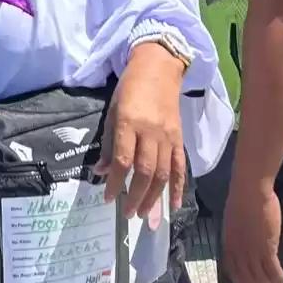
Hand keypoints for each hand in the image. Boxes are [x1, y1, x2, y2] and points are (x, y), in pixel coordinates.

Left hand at [94, 43, 186, 219]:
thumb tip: (102, 172)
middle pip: (145, 171)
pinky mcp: (179, 138)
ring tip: (145, 215)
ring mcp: (168, 136)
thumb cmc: (130, 87)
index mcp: (130, 123)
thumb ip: (108, 142)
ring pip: (163, 173)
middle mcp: (151, 132)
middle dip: (136, 196)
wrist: (159, 67)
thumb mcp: (112, 110)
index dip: (116, 182)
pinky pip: (180, 166)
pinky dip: (178, 188)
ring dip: (154, 197)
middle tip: (128, 214)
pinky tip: (173, 205)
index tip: (108, 198)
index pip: (123, 160)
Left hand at [222, 178, 282, 282]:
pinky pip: (273, 270)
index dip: (239, 281)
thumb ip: (237, 233)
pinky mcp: (267, 248)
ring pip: (260, 276)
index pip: (232, 268)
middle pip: (247, 275)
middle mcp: (239, 251)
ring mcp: (252, 251)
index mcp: (229, 243)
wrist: (250, 192)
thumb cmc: (241, 199)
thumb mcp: (233, 219)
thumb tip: (243, 239)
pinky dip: (278, 279)